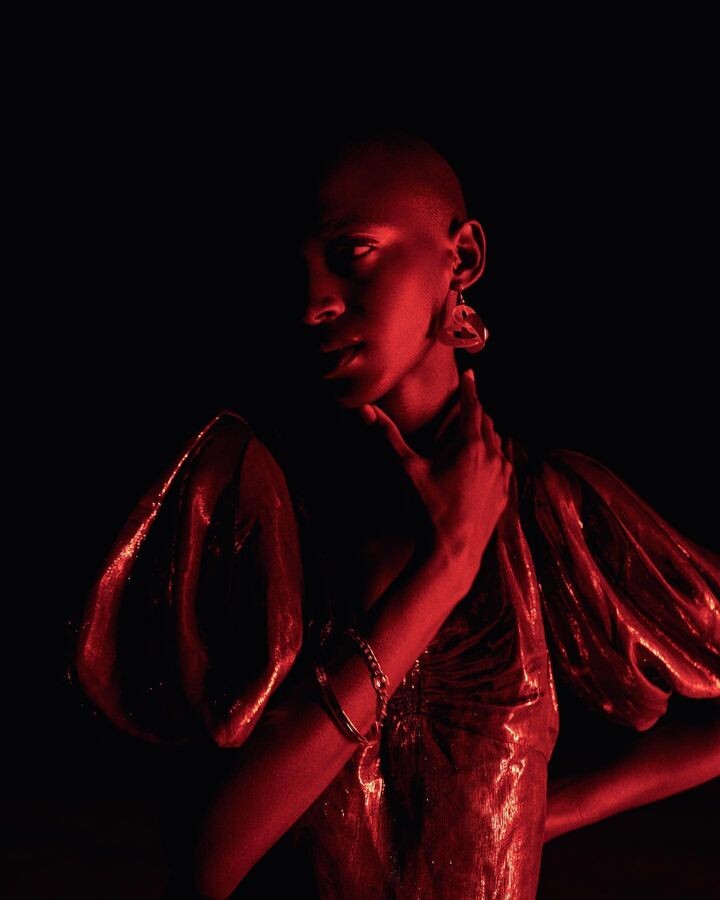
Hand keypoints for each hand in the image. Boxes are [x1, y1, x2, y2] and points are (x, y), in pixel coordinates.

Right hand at [358, 370, 511, 594]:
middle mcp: (493, 456)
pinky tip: (484, 463)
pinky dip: (494, 456)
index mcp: (470, 445)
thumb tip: (364, 410)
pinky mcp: (505, 494)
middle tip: (466, 403)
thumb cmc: (428, 508)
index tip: (469, 373)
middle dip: (476, 411)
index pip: (473, 406)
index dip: (469, 388)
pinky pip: (503, 465)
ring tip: (474, 431)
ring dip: (486, 434)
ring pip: (498, 443)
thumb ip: (387, 436)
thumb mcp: (407, 469)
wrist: (453, 552)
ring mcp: (502, 476)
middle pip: (487, 422)